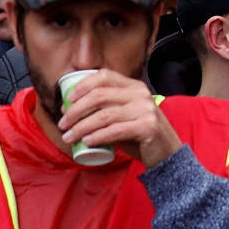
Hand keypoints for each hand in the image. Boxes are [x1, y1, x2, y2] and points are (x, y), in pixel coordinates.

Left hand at [54, 70, 182, 167]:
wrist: (166, 152)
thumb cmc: (138, 134)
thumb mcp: (123, 115)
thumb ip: (104, 108)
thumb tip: (68, 109)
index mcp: (134, 86)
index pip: (104, 76)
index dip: (82, 85)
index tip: (67, 100)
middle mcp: (141, 94)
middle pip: (99, 95)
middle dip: (75, 110)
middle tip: (62, 124)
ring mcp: (146, 110)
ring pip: (104, 115)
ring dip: (81, 127)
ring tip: (69, 137)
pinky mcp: (148, 127)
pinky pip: (115, 130)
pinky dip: (98, 136)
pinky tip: (87, 142)